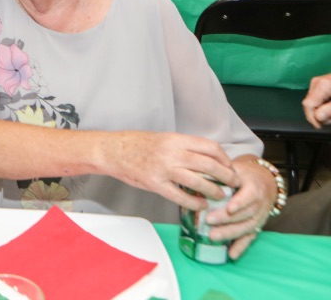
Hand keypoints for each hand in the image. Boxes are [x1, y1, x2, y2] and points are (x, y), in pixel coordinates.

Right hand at [102, 131, 238, 210]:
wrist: (112, 150)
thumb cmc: (135, 144)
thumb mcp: (162, 139)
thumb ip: (182, 147)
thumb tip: (205, 158)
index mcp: (175, 139)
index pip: (210, 147)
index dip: (224, 158)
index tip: (229, 166)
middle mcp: (172, 153)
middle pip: (209, 165)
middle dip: (226, 176)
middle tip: (232, 183)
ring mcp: (163, 169)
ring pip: (198, 182)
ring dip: (213, 191)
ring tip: (219, 196)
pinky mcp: (155, 184)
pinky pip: (180, 196)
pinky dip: (194, 203)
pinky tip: (200, 205)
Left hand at [204, 156, 276, 259]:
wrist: (264, 181)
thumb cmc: (244, 175)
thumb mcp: (235, 169)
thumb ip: (219, 172)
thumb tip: (195, 174)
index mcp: (254, 187)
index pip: (249, 195)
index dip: (240, 203)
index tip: (229, 208)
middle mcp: (260, 203)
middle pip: (245, 214)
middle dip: (227, 219)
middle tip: (209, 220)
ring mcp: (259, 216)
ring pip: (247, 227)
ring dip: (230, 233)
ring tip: (213, 237)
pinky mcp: (257, 226)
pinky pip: (250, 238)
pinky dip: (241, 247)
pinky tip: (231, 254)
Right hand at [302, 73, 330, 128]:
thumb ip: (330, 111)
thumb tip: (317, 118)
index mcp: (321, 85)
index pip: (307, 105)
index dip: (312, 118)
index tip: (321, 126)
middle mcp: (316, 82)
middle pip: (309, 104)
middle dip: (319, 114)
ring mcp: (318, 82)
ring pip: (313, 102)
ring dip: (322, 110)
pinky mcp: (321, 84)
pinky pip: (317, 98)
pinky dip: (323, 105)